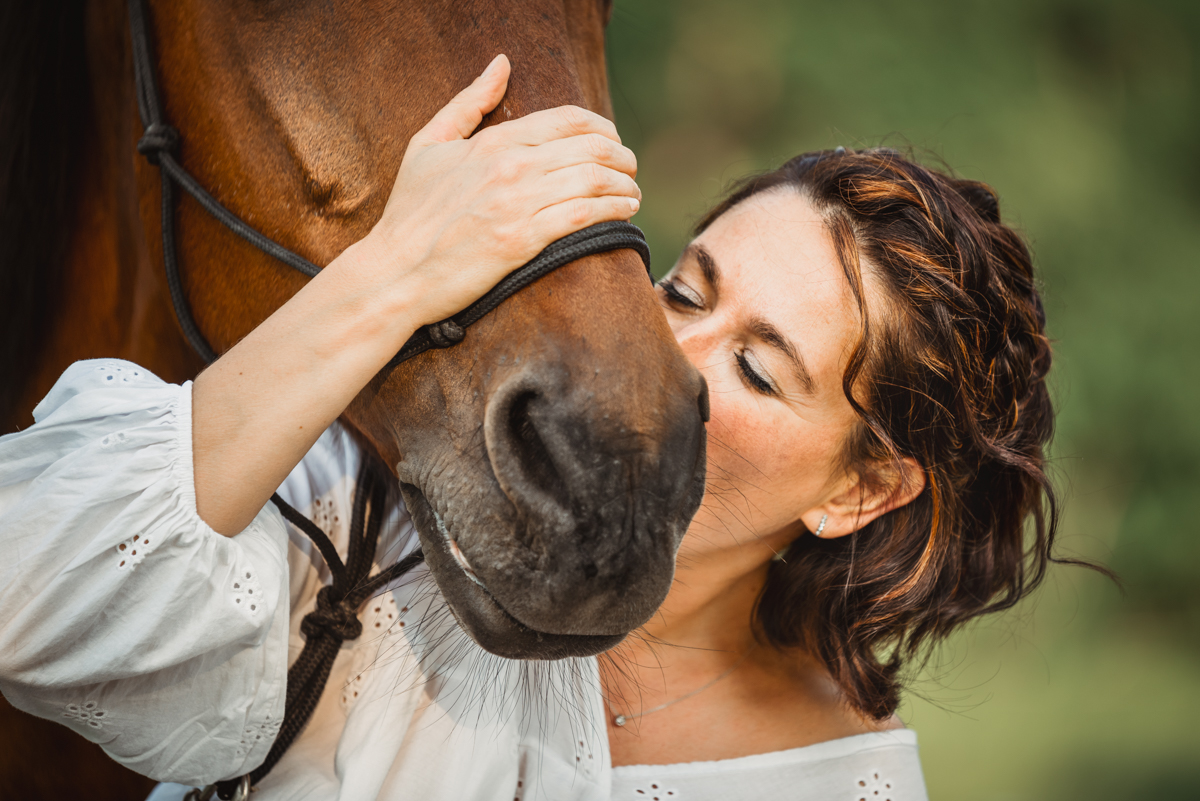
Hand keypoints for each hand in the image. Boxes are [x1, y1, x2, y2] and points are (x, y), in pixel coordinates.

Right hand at [192, 55, 639, 535]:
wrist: (397, 272)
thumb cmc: (410, 213)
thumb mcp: (429, 144)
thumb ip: (469, 103)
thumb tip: (501, 64)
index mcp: (493, 140)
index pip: (568, 119)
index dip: (601, 127)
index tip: (612, 141)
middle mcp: (510, 166)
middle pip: (591, 147)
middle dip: (621, 156)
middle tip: (629, 169)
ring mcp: (518, 203)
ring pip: (595, 180)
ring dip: (625, 185)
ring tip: (632, 193)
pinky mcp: (524, 241)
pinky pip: (585, 216)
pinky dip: (614, 210)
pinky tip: (624, 213)